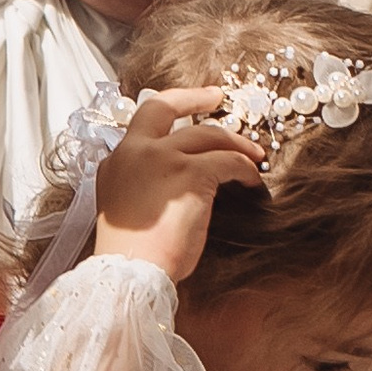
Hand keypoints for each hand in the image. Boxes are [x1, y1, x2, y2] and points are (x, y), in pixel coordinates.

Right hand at [93, 86, 260, 281]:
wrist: (132, 272)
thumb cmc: (134, 253)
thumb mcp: (126, 206)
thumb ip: (141, 181)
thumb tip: (174, 176)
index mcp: (117, 161)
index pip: (143, 119)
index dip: (171, 106)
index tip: (190, 102)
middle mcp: (135, 152)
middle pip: (168, 107)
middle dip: (196, 98)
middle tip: (218, 97)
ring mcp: (161, 158)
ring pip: (207, 134)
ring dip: (235, 142)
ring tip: (254, 155)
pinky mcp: (189, 173)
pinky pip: (227, 160)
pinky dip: (246, 168)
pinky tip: (253, 180)